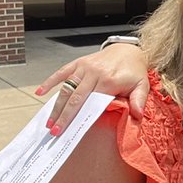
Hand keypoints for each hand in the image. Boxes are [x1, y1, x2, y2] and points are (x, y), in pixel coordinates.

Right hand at [35, 44, 151, 134]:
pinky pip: (62, 72)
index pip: (90, 104)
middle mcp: (94, 72)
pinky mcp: (79, 62)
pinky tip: (40, 92)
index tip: (68, 132)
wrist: (129, 50)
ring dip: (56, 105)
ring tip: (49, 121)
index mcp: (108, 80)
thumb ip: (139, 100)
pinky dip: (50, 81)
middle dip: (63, 116)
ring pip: (66, 87)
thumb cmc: (134, 71)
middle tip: (54, 131)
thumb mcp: (142, 85)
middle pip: (75, 98)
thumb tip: (138, 116)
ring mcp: (85, 66)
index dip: (78, 118)